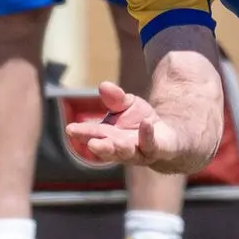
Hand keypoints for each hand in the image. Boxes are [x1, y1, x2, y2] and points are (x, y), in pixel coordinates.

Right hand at [64, 82, 184, 167]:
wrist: (168, 137)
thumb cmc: (141, 122)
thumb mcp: (128, 104)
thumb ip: (116, 98)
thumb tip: (103, 85)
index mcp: (109, 137)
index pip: (94, 135)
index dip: (82, 133)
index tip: (70, 130)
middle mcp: (121, 148)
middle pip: (108, 148)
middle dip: (100, 147)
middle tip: (91, 143)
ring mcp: (139, 152)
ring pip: (128, 153)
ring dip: (121, 149)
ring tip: (116, 142)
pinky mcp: (157, 149)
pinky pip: (151, 144)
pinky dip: (147, 134)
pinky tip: (145, 123)